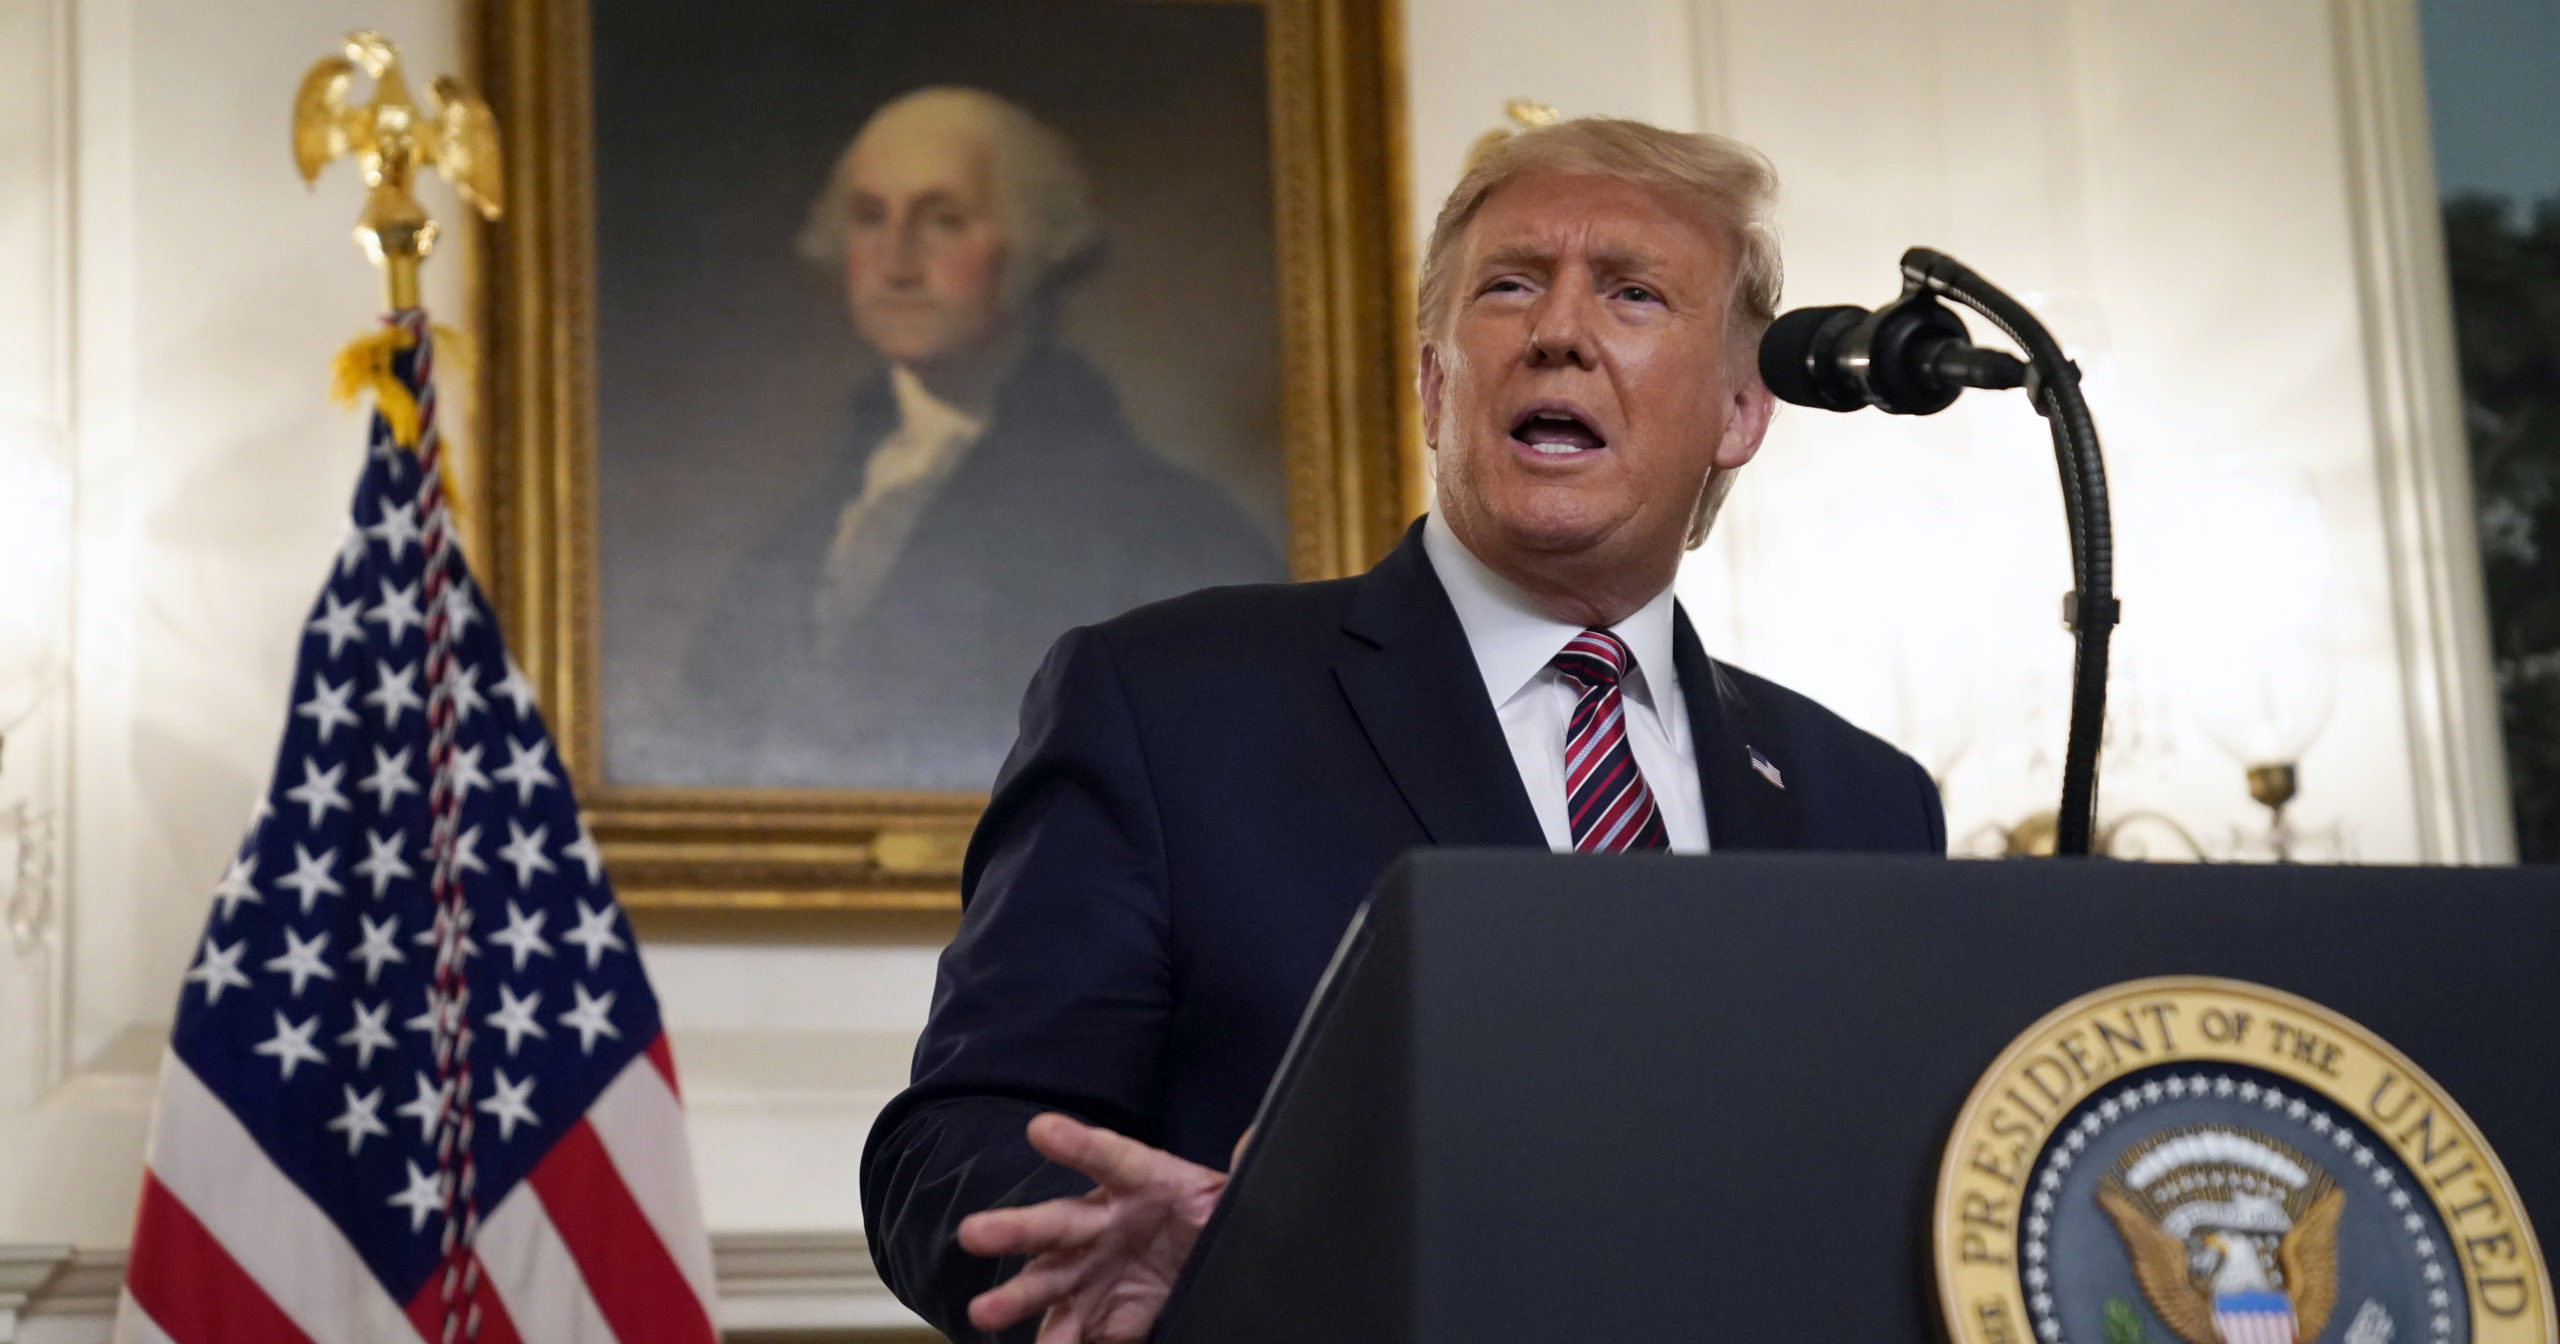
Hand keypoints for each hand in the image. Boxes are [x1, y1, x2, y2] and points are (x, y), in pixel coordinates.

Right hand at [958, 1113, 1230, 1342]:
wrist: (1194, 1264)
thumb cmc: (1202, 1216)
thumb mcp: (1227, 1196)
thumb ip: (1240, 1170)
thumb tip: (1253, 1138)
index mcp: (1139, 1182)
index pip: (1109, 1157)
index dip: (1077, 1143)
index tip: (1041, 1128)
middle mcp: (1100, 1222)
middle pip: (1055, 1222)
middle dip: (1015, 1228)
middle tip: (975, 1233)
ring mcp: (1087, 1270)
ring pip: (1044, 1282)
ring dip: (1014, 1297)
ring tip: (983, 1312)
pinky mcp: (1090, 1313)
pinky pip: (1065, 1332)